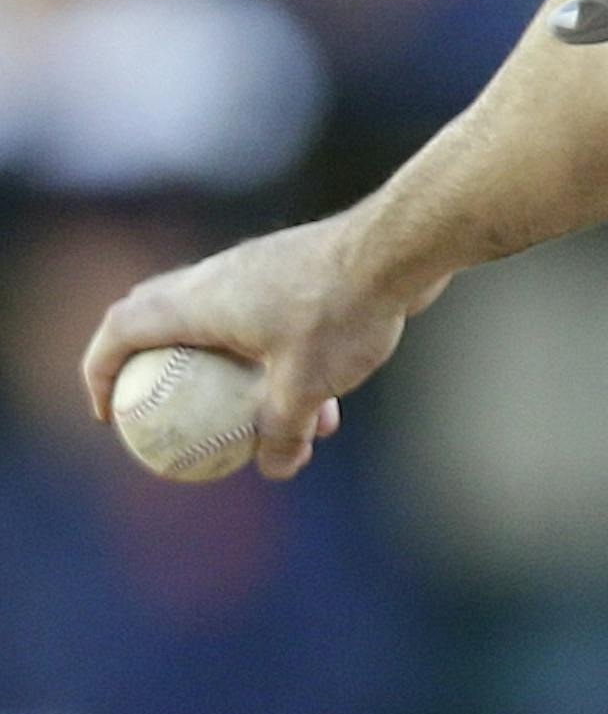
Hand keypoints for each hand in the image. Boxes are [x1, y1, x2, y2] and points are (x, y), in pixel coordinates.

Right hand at [80, 214, 435, 479]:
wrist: (402, 245)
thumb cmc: (341, 309)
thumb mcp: (305, 386)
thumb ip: (281, 433)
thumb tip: (275, 468)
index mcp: (201, 299)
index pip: (122, 326)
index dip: (99, 370)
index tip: (110, 416)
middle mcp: (223, 277)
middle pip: (163, 318)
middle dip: (156, 369)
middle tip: (165, 416)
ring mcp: (262, 271)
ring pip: (229, 331)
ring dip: (237, 381)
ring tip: (270, 436)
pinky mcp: (301, 274)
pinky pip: (273, 328)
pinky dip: (283, 369)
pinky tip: (329, 414)